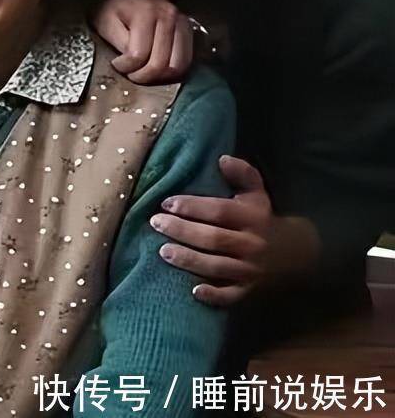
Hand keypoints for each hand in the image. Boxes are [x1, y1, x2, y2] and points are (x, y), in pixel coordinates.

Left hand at [93, 0, 192, 83]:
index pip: (138, 55)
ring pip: (177, 66)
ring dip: (159, 77)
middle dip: (142, 76)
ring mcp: (182, 23)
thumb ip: (120, 44)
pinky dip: (171, 71)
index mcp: (146, 12)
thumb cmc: (114, 9)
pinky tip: (157, 68)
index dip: (125, 67)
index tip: (116, 65)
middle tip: (130, 74)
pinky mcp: (188, 30)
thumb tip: (133, 64)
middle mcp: (169, 16)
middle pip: (160, 63)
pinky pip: (186, 61)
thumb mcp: (107, 23)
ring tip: (143, 72)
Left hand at [149, 155, 272, 305]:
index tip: (167, 202)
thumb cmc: (264, 219)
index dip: (192, 207)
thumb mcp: (257, 194)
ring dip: (189, 260)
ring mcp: (251, 270)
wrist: (298, 254)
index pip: (219, 211)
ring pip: (217, 266)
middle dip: (182, 231)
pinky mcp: (250, 290)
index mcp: (253, 218)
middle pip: (213, 239)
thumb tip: (222, 158)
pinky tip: (194, 291)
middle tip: (156, 223)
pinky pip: (232, 295)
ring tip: (163, 251)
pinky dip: (215, 295)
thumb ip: (243, 174)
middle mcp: (252, 244)